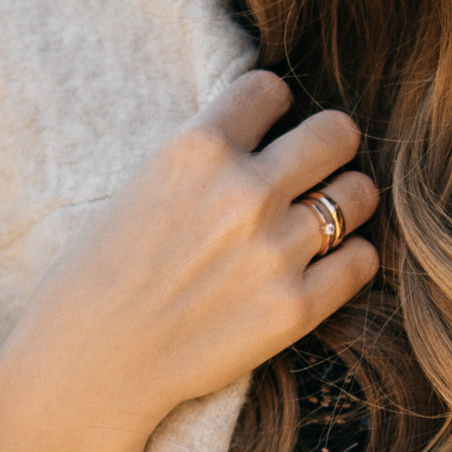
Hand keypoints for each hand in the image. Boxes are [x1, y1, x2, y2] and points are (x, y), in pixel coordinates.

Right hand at [0, 73, 378, 451]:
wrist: (90, 363)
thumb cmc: (99, 273)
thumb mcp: (142, 183)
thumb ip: (205, 154)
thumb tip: (262, 129)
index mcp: (196, 148)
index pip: (271, 88)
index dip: (272, 109)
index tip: (266, 130)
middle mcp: (244, 191)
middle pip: (337, 132)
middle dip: (327, 147)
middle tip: (311, 170)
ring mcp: (275, 251)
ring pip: (359, 194)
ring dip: (344, 202)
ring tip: (318, 219)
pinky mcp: (296, 307)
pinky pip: (361, 260)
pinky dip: (347, 260)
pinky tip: (319, 267)